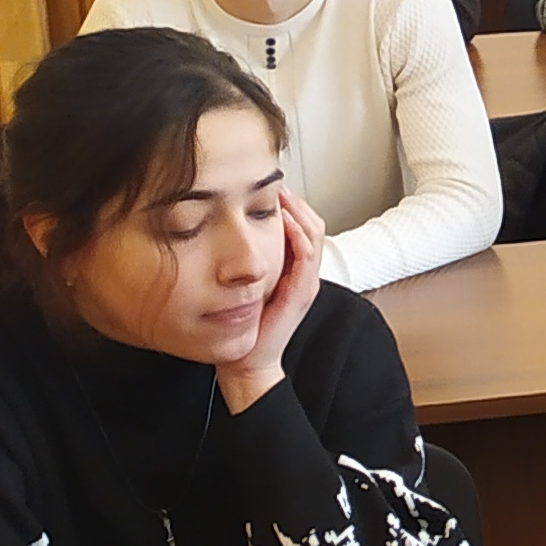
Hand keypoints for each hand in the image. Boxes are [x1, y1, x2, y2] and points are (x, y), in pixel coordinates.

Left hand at [219, 189, 326, 413]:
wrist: (248, 360)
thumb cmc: (246, 326)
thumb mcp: (246, 285)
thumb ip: (247, 263)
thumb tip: (231, 236)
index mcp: (295, 270)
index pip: (304, 227)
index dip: (292, 206)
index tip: (273, 189)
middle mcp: (305, 273)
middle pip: (314, 224)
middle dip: (297, 202)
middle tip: (278, 185)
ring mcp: (306, 282)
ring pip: (314, 234)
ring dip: (299, 212)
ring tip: (282, 196)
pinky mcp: (300, 292)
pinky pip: (307, 256)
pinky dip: (298, 235)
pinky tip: (284, 222)